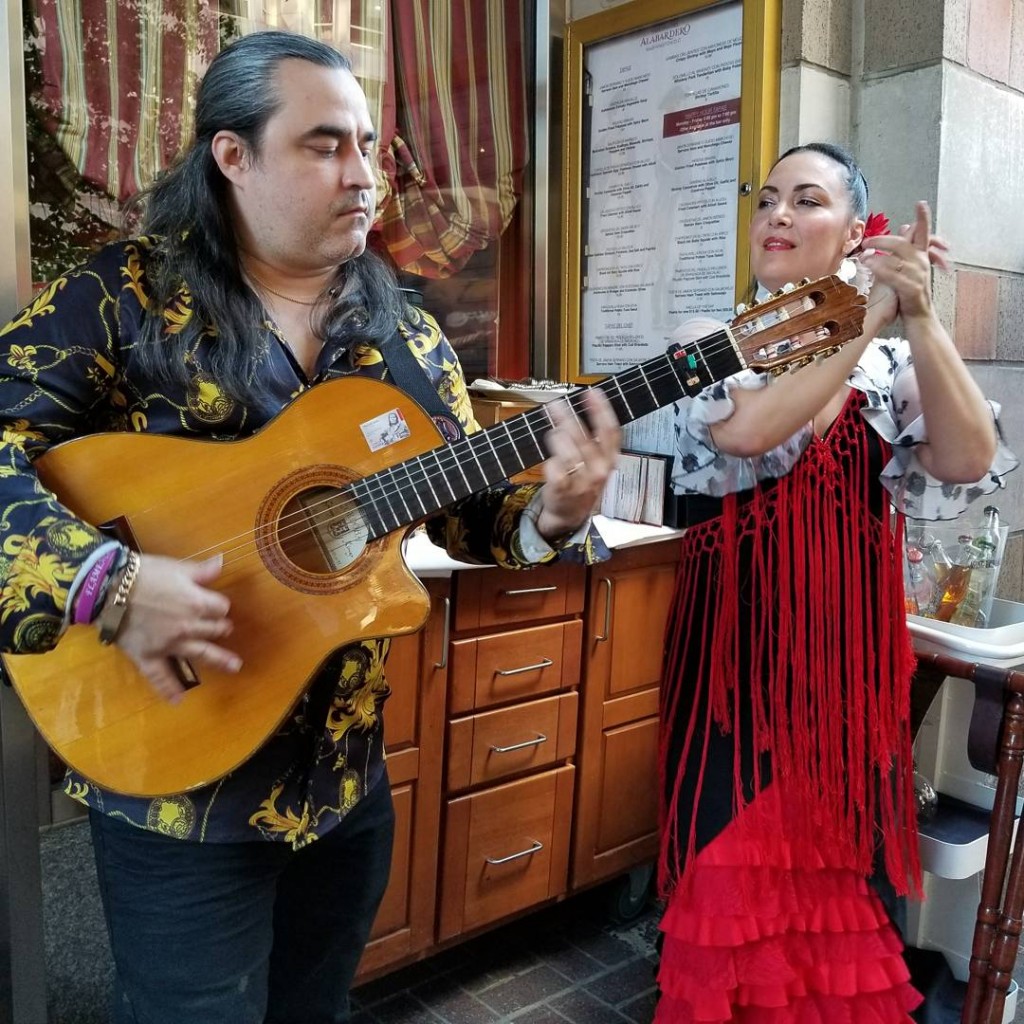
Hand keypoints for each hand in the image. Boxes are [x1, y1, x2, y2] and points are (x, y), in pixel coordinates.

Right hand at [114, 554, 240, 702]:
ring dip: (219, 660)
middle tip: (222, 629)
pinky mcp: (148, 656)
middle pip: (214, 629)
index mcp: (197, 603)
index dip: (218, 605)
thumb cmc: (143, 573)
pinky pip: (160, 676)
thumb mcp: (176, 567)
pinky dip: (168, 689)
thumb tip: (222, 562)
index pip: (220, 607)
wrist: (107, 589)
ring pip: (200, 653)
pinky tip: (178, 701)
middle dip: (220, 628)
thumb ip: (201, 571)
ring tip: (235, 667)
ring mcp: (169, 644)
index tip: (214, 604)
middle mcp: (188, 627)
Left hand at [536, 388, 621, 541]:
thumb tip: (582, 408)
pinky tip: (551, 464)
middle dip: (566, 417)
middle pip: (583, 436)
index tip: (592, 392)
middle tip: (554, 404)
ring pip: (566, 447)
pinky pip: (553, 465)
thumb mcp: (597, 463)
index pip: (611, 431)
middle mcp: (599, 469)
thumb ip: (594, 440)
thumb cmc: (582, 482)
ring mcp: (582, 480)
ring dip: (555, 439)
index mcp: (610, 460)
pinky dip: (549, 462)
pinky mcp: (563, 488)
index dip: (602, 410)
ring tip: (554, 438)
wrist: (570, 515)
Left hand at [861, 200, 949, 320]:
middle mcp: (922, 263)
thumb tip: (904, 227)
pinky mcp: (911, 288)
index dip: (923, 218)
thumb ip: (904, 249)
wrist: (918, 317)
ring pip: (895, 259)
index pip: (924, 233)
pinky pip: (893, 275)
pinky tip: (869, 266)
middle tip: (866, 240)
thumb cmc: (909, 292)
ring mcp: (918, 275)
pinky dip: (880, 268)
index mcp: (921, 257)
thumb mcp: (908, 268)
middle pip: (902, 244)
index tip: (921, 203)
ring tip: (862, 256)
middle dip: (882, 240)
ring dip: (876, 255)